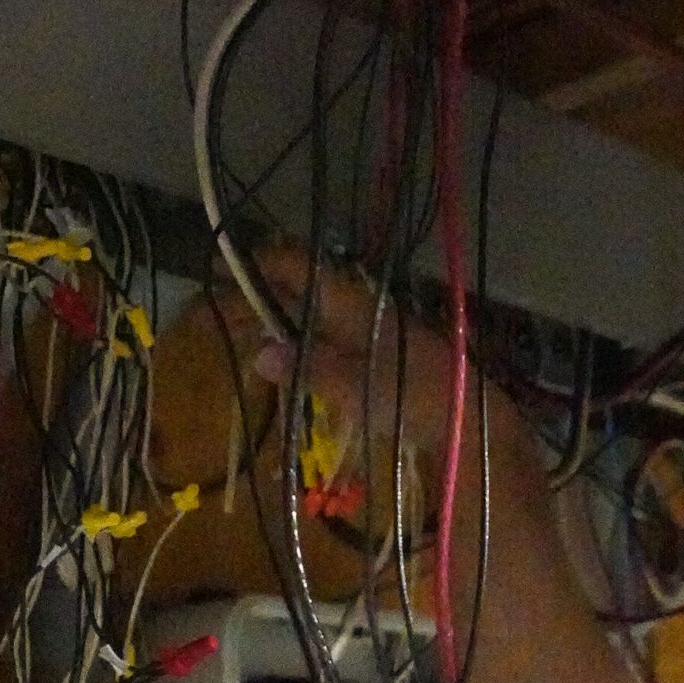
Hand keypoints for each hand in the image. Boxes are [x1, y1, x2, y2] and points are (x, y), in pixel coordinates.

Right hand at [214, 241, 454, 444]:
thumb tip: (260, 354)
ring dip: (275, 320)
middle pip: (297, 291)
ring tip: (240, 333)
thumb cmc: (411, 396)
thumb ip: (308, 369)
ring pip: (310, 314)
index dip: (258, 266)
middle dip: (258, 298)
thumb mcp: (354, 386)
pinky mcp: (374, 352)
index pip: (296, 266)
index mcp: (348, 302)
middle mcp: (355, 307)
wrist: (464, 416)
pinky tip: (283, 357)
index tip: (221, 272)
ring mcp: (366, 328)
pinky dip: (298, 341)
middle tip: (219, 311)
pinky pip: (325, 336)